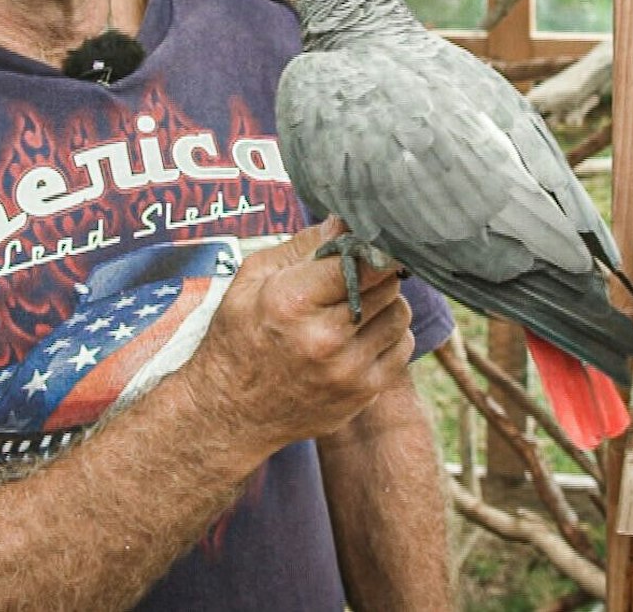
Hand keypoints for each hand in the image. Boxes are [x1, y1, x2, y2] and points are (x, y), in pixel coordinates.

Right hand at [177, 219, 416, 454]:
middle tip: (354, 276)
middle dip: (374, 273)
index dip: (369, 247)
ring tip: (353, 307)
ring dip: (385, 303)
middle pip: (387, 283)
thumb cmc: (237, 336)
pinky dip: (389, 335)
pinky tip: (359, 335)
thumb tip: (345, 220)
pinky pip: (403, 347)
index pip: (360, 260)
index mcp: (292, 302)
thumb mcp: (252, 279)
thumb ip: (303, 246)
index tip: (369, 242)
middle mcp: (324, 338)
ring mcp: (348, 370)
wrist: (229, 413)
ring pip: (401, 313)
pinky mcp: (363, 393)